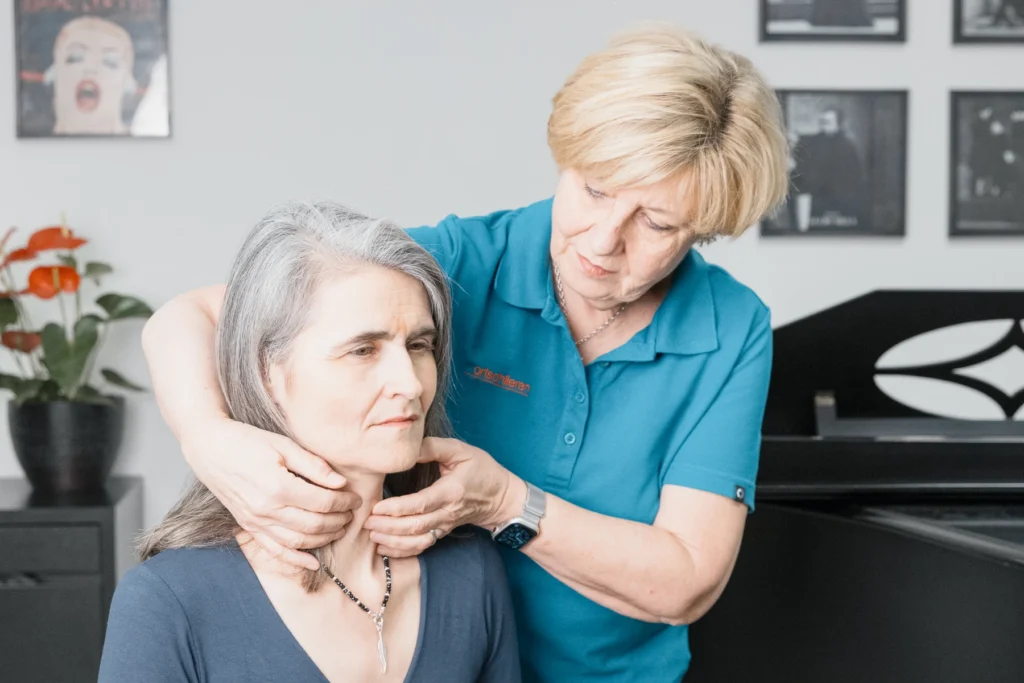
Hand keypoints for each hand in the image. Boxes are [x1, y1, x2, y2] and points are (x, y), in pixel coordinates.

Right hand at [182, 417, 361, 570]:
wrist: (210, 449)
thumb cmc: (248, 442)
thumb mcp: (284, 445)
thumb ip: (314, 466)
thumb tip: (341, 483)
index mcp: (278, 486)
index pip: (322, 502)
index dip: (344, 502)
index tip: (355, 498)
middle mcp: (266, 509)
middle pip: (313, 524)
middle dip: (338, 521)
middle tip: (351, 513)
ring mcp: (255, 521)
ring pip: (298, 541)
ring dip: (323, 538)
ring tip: (339, 528)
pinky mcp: (248, 526)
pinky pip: (274, 550)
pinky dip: (295, 559)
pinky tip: (312, 563)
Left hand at [364, 437, 524, 557]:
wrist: (502, 497)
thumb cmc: (482, 470)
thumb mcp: (461, 451)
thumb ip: (433, 447)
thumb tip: (408, 448)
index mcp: (451, 491)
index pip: (421, 504)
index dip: (397, 508)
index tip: (378, 507)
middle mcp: (448, 512)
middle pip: (415, 526)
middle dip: (388, 527)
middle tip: (366, 521)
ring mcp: (446, 525)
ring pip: (417, 540)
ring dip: (393, 541)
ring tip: (372, 535)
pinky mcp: (444, 532)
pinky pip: (422, 546)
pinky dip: (403, 550)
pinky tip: (386, 547)